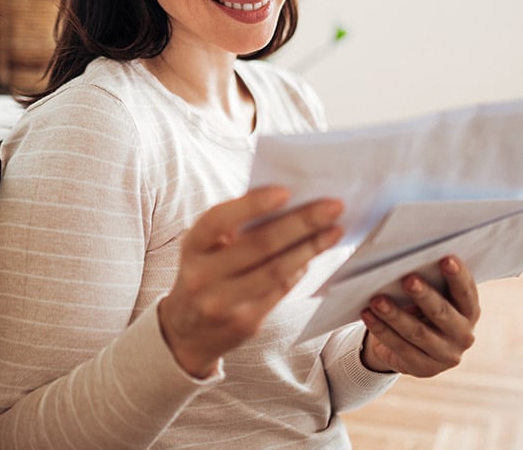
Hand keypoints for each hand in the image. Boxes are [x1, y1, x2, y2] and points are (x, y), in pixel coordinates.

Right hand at [158, 186, 343, 377]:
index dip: (252, 204)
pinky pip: (281, 290)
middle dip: (302, 223)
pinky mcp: (245, 323)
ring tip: (335, 230)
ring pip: (276, 270)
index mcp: (192, 247)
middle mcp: (202, 276)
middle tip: (334, 206)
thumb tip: (287, 200)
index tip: (286, 191)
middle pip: (259, 244)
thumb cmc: (205, 274)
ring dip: (311, 247)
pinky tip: (316, 253)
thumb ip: (236, 225)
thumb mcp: (206, 247)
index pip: (219, 219)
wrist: (187, 332)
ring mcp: (223, 303)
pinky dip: (301, 268)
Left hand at [359, 256, 479, 377]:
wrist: (413, 346)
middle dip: (424, 295)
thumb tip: (406, 260)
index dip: (458, 276)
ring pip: (418, 333)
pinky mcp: (424, 369)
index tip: (446, 259)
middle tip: (408, 279)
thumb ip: (430, 282)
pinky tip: (368, 315)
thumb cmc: (423, 308)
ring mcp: (445, 356)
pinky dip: (382, 330)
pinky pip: (400, 347)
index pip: (466, 292)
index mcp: (469, 311)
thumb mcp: (433, 296)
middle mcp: (463, 335)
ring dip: (395, 315)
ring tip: (377, 300)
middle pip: (442, 313)